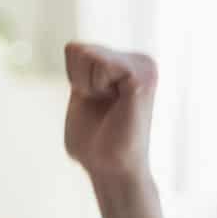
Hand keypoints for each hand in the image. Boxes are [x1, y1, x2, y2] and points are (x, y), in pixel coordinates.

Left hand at [62, 42, 157, 182]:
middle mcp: (140, 60)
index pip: (74, 49)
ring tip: (110, 108)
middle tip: (101, 108)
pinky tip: (116, 105)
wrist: (111, 170)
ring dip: (88, 87)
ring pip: (87, 55)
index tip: (94, 103)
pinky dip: (96, 87)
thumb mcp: (82, 95)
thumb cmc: (95, 143)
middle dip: (78, 82)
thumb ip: (81, 69)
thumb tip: (74, 46)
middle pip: (78, 49)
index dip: (72, 79)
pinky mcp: (142, 77)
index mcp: (126, 63)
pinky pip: (100, 65)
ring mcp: (144, 66)